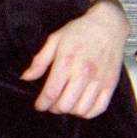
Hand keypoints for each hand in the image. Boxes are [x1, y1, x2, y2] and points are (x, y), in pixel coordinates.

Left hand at [21, 0, 128, 117]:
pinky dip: (88, 112)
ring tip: (66, 102)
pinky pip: (98, 108)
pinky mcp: (110, 84)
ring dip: (70, 110)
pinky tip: (81, 104)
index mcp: (67, 62)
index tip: (39, 105)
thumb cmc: (80, 31)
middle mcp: (84, 73)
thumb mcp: (54, 40)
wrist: (108, 25)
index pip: (51, 92)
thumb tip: (26, 77)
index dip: (42, 103)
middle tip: (51, 103)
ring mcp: (99, 80)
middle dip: (54, 108)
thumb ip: (39, 61)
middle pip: (65, 105)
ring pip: (81, 110)